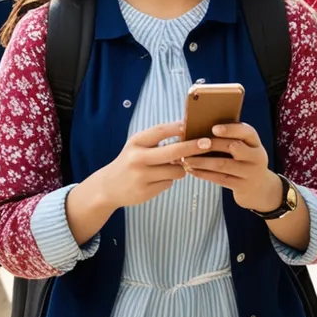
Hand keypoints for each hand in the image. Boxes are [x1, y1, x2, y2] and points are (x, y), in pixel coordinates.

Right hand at [85, 121, 207, 209]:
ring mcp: (142, 177)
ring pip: (176, 170)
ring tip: (171, 166)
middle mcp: (138, 159)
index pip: (160, 131)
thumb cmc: (129, 161)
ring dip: (181, 168)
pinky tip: (157, 179)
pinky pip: (169, 182)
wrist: (108, 187)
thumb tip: (187, 133)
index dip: (178, 127)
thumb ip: (158, 140)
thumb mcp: (137, 146)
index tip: (194, 123)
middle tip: (208, 143)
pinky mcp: (146, 192)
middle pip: (173, 152)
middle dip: (193, 147)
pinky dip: (169, 179)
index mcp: (136, 143)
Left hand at [182, 123, 281, 212]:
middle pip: (234, 147)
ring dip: (202, 161)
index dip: (231, 129)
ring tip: (186, 158)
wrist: (258, 188)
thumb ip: (230, 138)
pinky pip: (219, 179)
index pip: (247, 132)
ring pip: (223, 165)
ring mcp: (250, 173)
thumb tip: (201, 126)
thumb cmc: (243, 160)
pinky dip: (203, 174)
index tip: (214, 128)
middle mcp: (256, 157)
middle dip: (212, 145)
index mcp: (255, 142)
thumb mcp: (245, 147)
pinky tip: (191, 170)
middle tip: (193, 143)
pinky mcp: (241, 186)